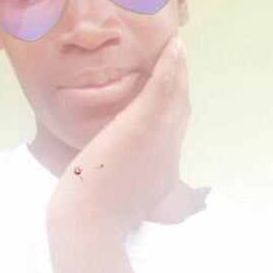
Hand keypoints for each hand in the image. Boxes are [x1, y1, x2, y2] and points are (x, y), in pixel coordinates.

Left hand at [46, 35, 188, 239]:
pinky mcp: (143, 125)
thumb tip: (122, 177)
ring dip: (179, 69)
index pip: (173, 130)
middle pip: (180, 110)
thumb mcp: (122, 201)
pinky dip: (171, 67)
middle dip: (181, 84)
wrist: (91, 224)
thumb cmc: (97, 218)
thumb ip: (129, 187)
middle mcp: (168, 151)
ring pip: (176, 96)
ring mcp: (158, 137)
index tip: (174, 90)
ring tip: (176, 47)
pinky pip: (163, 90)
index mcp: (164, 169)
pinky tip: (174, 47)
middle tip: (178, 58)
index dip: (175, 108)